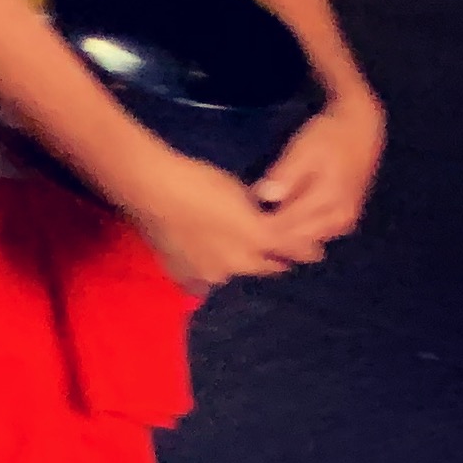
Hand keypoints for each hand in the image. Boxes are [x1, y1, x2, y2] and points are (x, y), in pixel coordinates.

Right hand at [125, 152, 306, 293]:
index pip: (294, 249)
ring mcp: (210, 273)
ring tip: (228, 252)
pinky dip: (206, 273)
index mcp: (258, 238)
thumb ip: (255, 211)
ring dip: (238, 266)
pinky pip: (201, 282)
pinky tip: (201, 262)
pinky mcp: (184, 275)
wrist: (150, 188)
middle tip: (271, 250)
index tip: (312, 250)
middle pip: (267, 268)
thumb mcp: (237, 190)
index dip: (306, 250)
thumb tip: (261, 220)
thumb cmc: (197, 180)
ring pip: (234, 274)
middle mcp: (240, 263)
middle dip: (273, 260)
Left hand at [252, 92, 383, 257]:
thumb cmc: (328, 137)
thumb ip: (286, 175)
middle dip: (269, 238)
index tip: (236, 224)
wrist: (361, 131)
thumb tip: (265, 196)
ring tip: (256, 227)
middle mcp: (339, 220)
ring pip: (306, 242)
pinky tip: (276, 223)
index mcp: (327, 202)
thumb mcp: (303, 149)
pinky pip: (315, 235)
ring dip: (282, 239)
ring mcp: (343, 223)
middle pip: (296, 241)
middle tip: (241, 229)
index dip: (260, 229)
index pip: (287, 228)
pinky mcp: (343, 221)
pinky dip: (296, 234)